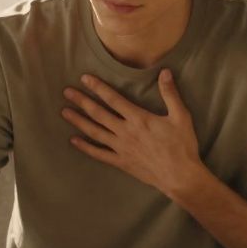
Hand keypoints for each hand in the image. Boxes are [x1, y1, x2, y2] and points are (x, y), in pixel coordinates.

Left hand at [61, 69, 204, 198]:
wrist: (180, 176)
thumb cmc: (182, 146)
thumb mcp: (180, 116)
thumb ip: (170, 93)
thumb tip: (165, 71)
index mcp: (138, 118)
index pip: (113, 98)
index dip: (98, 87)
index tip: (85, 78)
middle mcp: (125, 132)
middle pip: (98, 113)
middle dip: (82, 101)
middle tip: (67, 92)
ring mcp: (121, 148)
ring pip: (95, 132)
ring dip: (79, 121)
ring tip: (64, 112)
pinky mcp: (121, 162)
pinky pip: (99, 154)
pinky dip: (85, 147)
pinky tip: (73, 140)